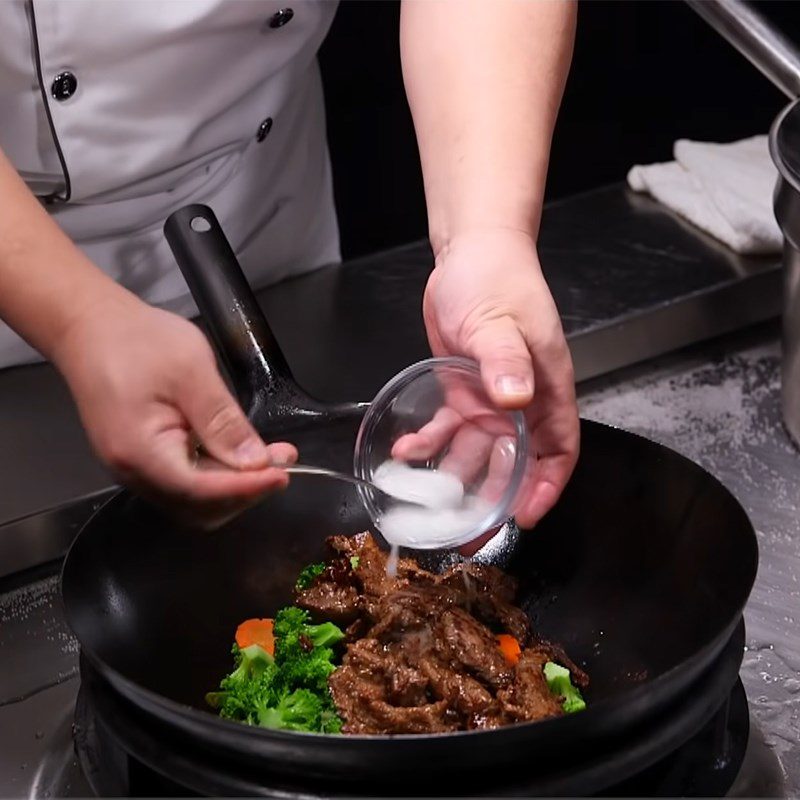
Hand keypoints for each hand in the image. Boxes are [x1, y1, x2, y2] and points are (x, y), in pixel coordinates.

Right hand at [52, 296, 296, 528]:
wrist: (90, 325)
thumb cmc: (135, 340)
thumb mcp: (191, 372)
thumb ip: (223, 421)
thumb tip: (254, 461)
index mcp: (140, 452)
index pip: (201, 491)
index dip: (247, 488)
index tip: (281, 474)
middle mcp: (133, 470)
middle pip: (199, 506)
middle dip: (246, 490)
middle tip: (282, 463)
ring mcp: (136, 467)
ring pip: (195, 500)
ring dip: (236, 484)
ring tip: (270, 457)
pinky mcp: (144, 458)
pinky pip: (186, 482)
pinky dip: (219, 474)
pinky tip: (241, 454)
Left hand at [421, 228, 578, 531]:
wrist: (471, 255)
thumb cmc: (498, 280)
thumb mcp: (500, 320)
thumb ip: (507, 359)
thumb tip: (517, 399)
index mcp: (545, 389)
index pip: (559, 450)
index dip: (547, 487)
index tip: (523, 517)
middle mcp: (520, 403)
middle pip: (516, 463)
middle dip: (496, 498)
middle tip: (468, 531)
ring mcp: (489, 400)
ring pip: (478, 454)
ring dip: (456, 480)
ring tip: (428, 505)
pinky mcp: (461, 391)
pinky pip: (448, 429)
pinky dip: (430, 443)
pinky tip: (407, 452)